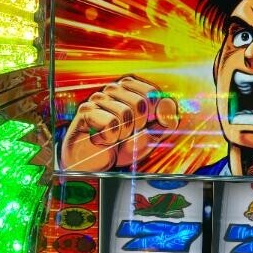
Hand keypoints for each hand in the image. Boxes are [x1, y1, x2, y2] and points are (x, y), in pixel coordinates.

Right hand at [61, 75, 178, 170]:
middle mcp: (113, 89)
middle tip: (125, 133)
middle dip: (137, 126)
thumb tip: (167, 105)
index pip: (152, 94)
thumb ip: (165, 122)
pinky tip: (100, 139)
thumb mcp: (152, 136)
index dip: (152, 117)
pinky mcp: (85, 111)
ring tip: (112, 137)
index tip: (142, 125)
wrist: (97, 164)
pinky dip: (110, 138)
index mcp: (130, 88)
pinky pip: (110, 124)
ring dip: (123, 134)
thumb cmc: (123, 146)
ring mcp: (97, 98)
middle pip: (140, 103)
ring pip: (125, 114)